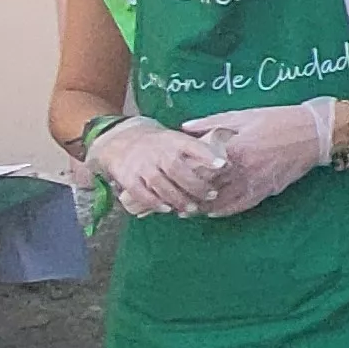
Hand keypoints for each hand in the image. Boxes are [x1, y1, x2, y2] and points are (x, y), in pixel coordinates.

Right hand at [85, 118, 227, 216]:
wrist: (119, 141)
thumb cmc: (158, 144)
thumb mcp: (175, 138)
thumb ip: (196, 148)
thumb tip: (229, 151)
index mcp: (172, 140)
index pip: (191, 145)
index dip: (207, 155)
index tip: (222, 164)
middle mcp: (157, 152)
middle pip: (177, 169)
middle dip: (196, 185)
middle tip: (211, 195)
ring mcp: (141, 165)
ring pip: (161, 184)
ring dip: (179, 199)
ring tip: (193, 208)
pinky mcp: (127, 177)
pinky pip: (142, 193)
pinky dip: (155, 203)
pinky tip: (167, 209)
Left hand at [181, 100, 334, 216]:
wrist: (315, 133)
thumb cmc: (279, 120)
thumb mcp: (243, 115)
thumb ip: (212, 122)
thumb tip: (185, 126)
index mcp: (235, 150)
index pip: (202, 168)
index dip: (185, 175)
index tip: (171, 177)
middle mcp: (244, 170)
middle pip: (210, 188)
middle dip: (191, 195)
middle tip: (174, 198)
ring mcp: (257, 183)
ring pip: (225, 201)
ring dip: (205, 208)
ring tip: (188, 210)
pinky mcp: (268, 189)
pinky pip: (243, 205)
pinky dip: (226, 211)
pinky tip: (214, 213)